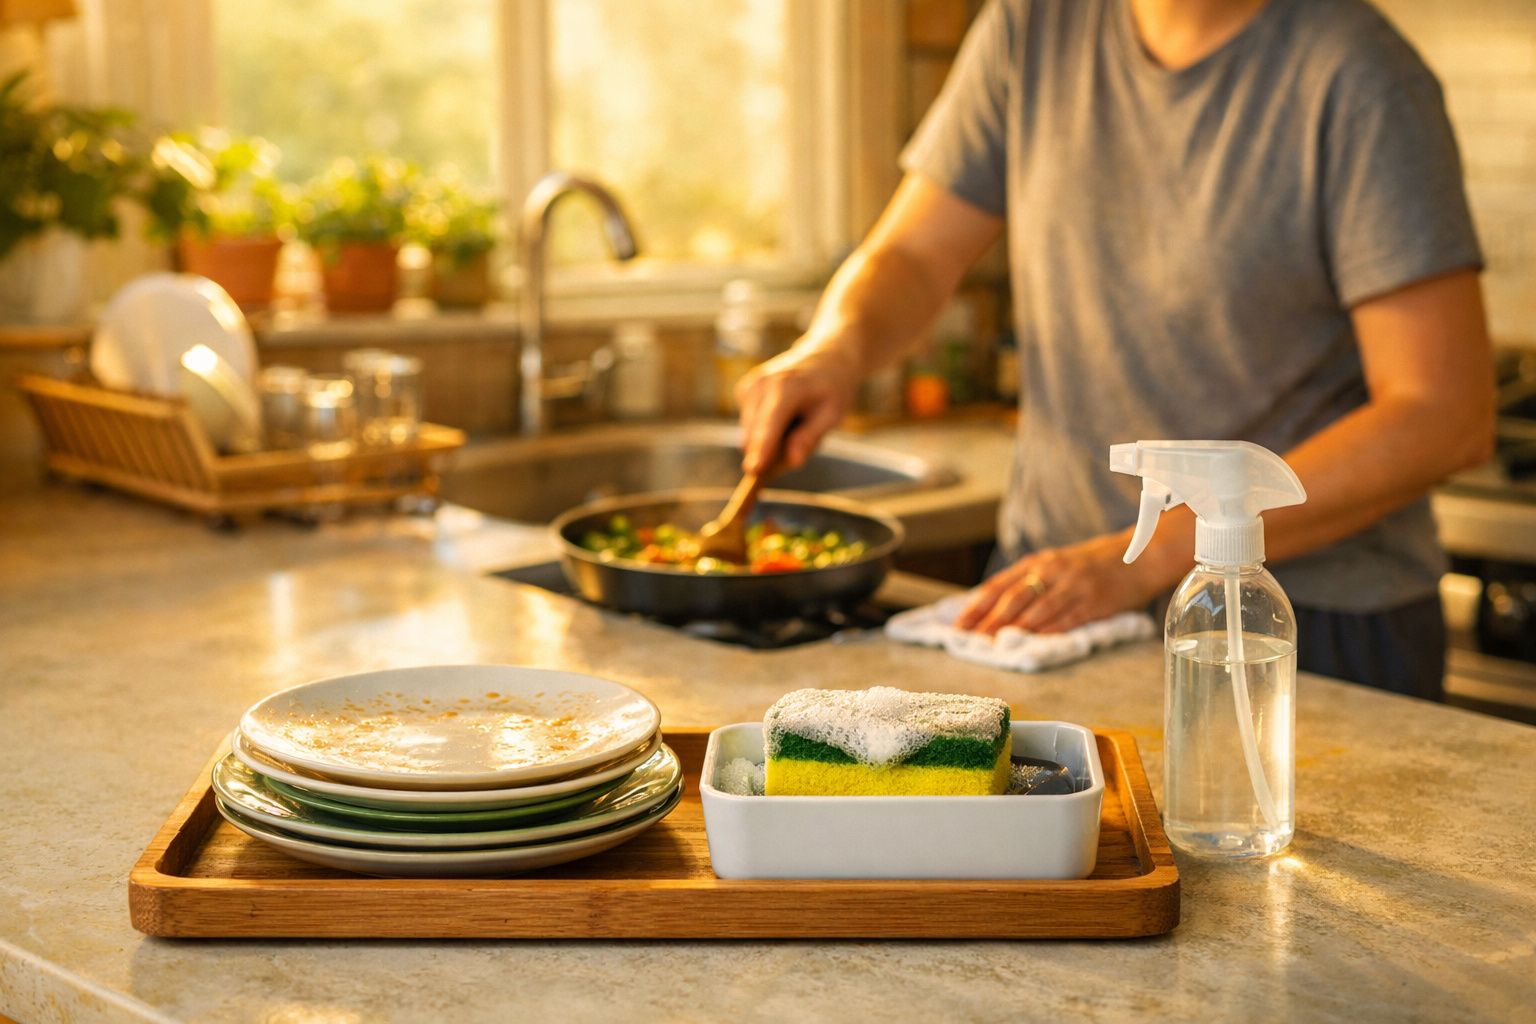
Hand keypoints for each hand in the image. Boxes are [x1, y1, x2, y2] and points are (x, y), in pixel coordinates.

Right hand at [735, 339, 861, 473]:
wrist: (825, 357)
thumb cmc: (832, 388)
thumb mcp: (832, 415)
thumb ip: (809, 438)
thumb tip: (792, 462)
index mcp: (786, 388)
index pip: (770, 424)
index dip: (762, 449)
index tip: (753, 470)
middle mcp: (761, 384)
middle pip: (754, 435)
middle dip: (771, 453)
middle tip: (802, 447)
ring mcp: (749, 386)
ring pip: (749, 435)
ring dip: (770, 442)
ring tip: (797, 423)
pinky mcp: (743, 391)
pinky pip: (749, 427)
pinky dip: (765, 430)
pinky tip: (785, 416)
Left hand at [954, 531, 1156, 635]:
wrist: (1138, 555)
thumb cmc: (1092, 564)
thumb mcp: (1056, 564)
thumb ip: (1031, 582)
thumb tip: (996, 608)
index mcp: (1040, 562)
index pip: (1000, 584)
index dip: (977, 605)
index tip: (959, 624)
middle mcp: (1053, 571)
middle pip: (1014, 598)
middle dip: (989, 621)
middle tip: (971, 640)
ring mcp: (1073, 586)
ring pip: (1037, 611)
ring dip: (1013, 630)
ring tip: (994, 646)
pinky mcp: (1094, 602)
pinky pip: (1066, 620)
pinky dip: (1046, 633)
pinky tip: (1031, 644)